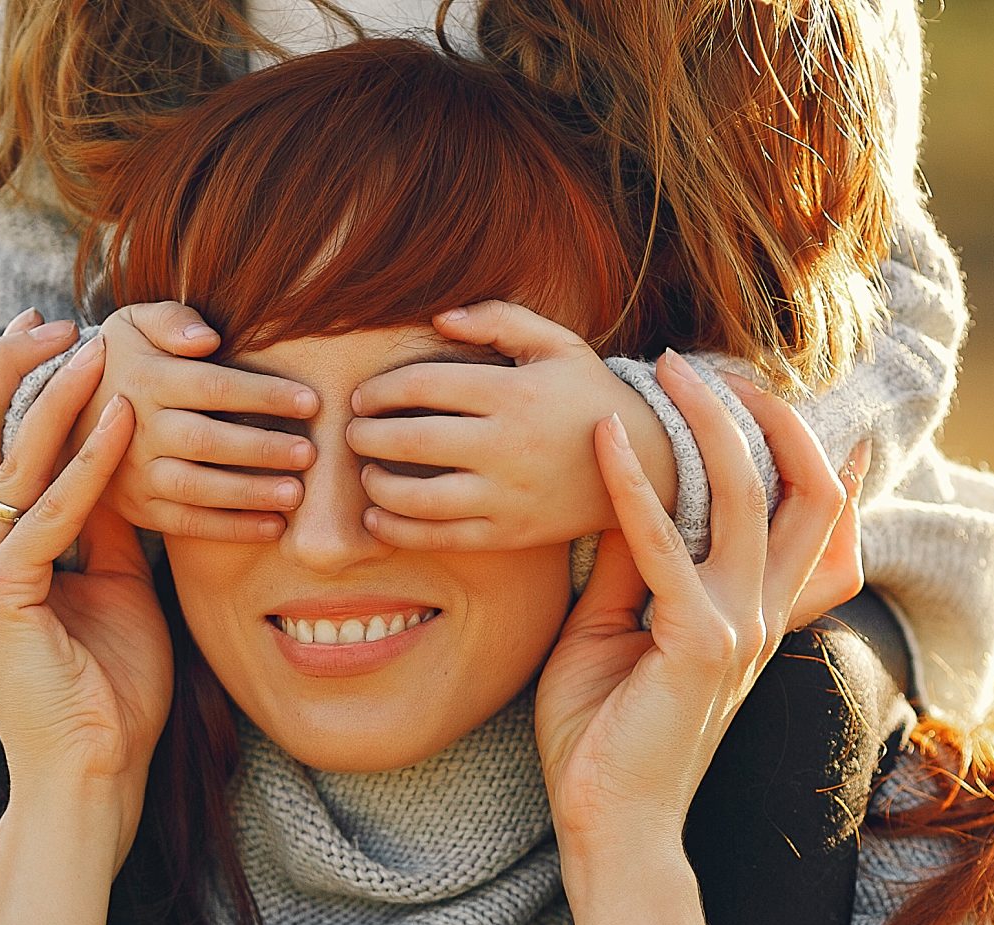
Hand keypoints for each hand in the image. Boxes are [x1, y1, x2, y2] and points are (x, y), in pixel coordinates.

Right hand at [0, 318, 174, 862]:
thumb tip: (116, 448)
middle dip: (16, 370)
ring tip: (101, 346)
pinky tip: (124, 418)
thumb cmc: (108, 694)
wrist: (93, 775)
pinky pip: (50, 511)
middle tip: (58, 317)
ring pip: (13, 464)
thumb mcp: (111, 585)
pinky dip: (89, 463)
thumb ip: (101, 520)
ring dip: (61, 399)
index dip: (17, 389)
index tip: (57, 337)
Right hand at [67, 301, 317, 542]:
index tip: (310, 402)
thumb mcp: (133, 322)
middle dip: (261, 449)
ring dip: (249, 494)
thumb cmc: (121, 360)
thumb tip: (208, 339)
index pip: (213, 386)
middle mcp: (137, 429)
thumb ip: (171, 319)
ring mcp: (135, 473)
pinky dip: (230, 529)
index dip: (263, 395)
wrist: (64, 412)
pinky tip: (272, 526)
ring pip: (196, 488)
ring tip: (296, 494)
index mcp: (146, 379)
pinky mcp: (138, 507)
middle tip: (309, 453)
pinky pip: (186, 523)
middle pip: (206, 441)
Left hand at [346, 301, 678, 551]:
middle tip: (349, 434)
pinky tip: (377, 518)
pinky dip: (397, 530)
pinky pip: (439, 538)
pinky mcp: (508, 533)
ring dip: (377, 487)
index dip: (380, 391)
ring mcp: (507, 495)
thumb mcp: (556, 344)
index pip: (424, 386)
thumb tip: (438, 318)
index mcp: (513, 393)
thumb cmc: (586, 395)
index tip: (361, 398)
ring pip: (419, 498)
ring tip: (366, 474)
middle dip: (366, 436)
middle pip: (412, 442)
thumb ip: (498, 320)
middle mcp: (507, 446)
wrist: (643, 463)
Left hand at [535, 351, 863, 866]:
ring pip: (744, 495)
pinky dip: (631, 484)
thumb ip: (631, 567)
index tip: (777, 390)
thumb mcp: (614, 631)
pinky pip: (663, 542)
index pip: (812, 516)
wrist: (610, 824)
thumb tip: (623, 496)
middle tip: (700, 363)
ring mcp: (739, 626)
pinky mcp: (696, 642)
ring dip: (703, 423)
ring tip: (663, 371)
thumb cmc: (604, 736)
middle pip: (800, 486)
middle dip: (760, 412)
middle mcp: (764, 613)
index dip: (812, 450)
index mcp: (757, 612)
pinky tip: (599, 441)